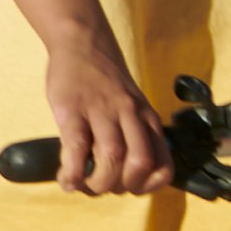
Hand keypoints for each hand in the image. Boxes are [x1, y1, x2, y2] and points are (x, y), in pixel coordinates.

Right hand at [40, 32, 171, 195]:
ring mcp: (102, 111)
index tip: (130, 188)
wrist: (82, 41)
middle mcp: (130, 115)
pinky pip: (77, 147)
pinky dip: (73, 172)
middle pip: (139, 163)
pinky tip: (67, 180)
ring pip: (112, 157)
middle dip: (123, 187)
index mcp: (148, 118)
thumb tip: (124, 176)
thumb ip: (135, 136)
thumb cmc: (106, 82)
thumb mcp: (133, 106)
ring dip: (98, 182)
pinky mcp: (73, 109)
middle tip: (104, 186)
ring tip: (85, 185)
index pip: (163, 164)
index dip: (148, 186)